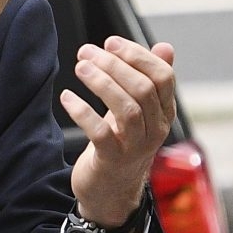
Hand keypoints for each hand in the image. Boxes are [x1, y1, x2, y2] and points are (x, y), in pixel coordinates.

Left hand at [62, 37, 175, 226]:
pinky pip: (100, 133)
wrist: (110, 189)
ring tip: (79, 67)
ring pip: (126, 109)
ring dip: (101, 83)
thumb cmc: (122, 142)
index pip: (162, 77)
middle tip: (86, 52)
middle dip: (114, 65)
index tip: (110, 42)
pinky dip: (83, 112)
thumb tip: (166, 46)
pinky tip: (67, 97)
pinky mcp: (113, 160)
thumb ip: (150, 79)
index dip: (137, 56)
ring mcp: (136, 146)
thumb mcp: (138, 109)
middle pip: (143, 89)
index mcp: (164, 112)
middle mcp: (156, 129)